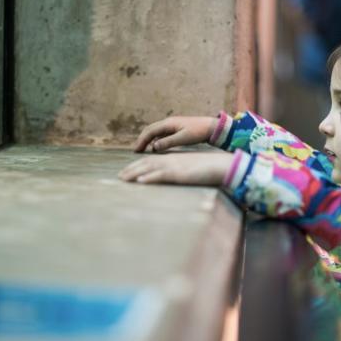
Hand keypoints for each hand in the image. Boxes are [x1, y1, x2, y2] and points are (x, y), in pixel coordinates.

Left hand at [118, 152, 233, 185]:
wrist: (221, 165)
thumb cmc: (208, 169)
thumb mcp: (191, 169)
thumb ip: (180, 171)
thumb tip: (174, 177)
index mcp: (173, 159)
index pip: (151, 160)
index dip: (138, 165)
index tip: (128, 171)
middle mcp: (171, 160)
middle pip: (146, 163)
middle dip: (131, 169)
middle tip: (119, 177)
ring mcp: (174, 166)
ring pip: (149, 168)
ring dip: (134, 173)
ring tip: (123, 179)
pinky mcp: (179, 173)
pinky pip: (161, 175)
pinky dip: (149, 178)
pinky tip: (140, 182)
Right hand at [133, 116, 217, 152]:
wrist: (211, 127)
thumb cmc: (198, 132)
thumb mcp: (183, 138)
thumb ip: (168, 142)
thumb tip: (154, 147)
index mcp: (168, 123)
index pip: (150, 131)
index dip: (141, 140)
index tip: (136, 150)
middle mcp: (168, 122)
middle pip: (150, 130)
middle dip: (142, 139)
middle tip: (136, 150)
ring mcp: (171, 125)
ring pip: (155, 132)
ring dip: (148, 140)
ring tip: (143, 149)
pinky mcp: (176, 129)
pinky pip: (161, 134)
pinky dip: (155, 140)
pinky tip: (155, 147)